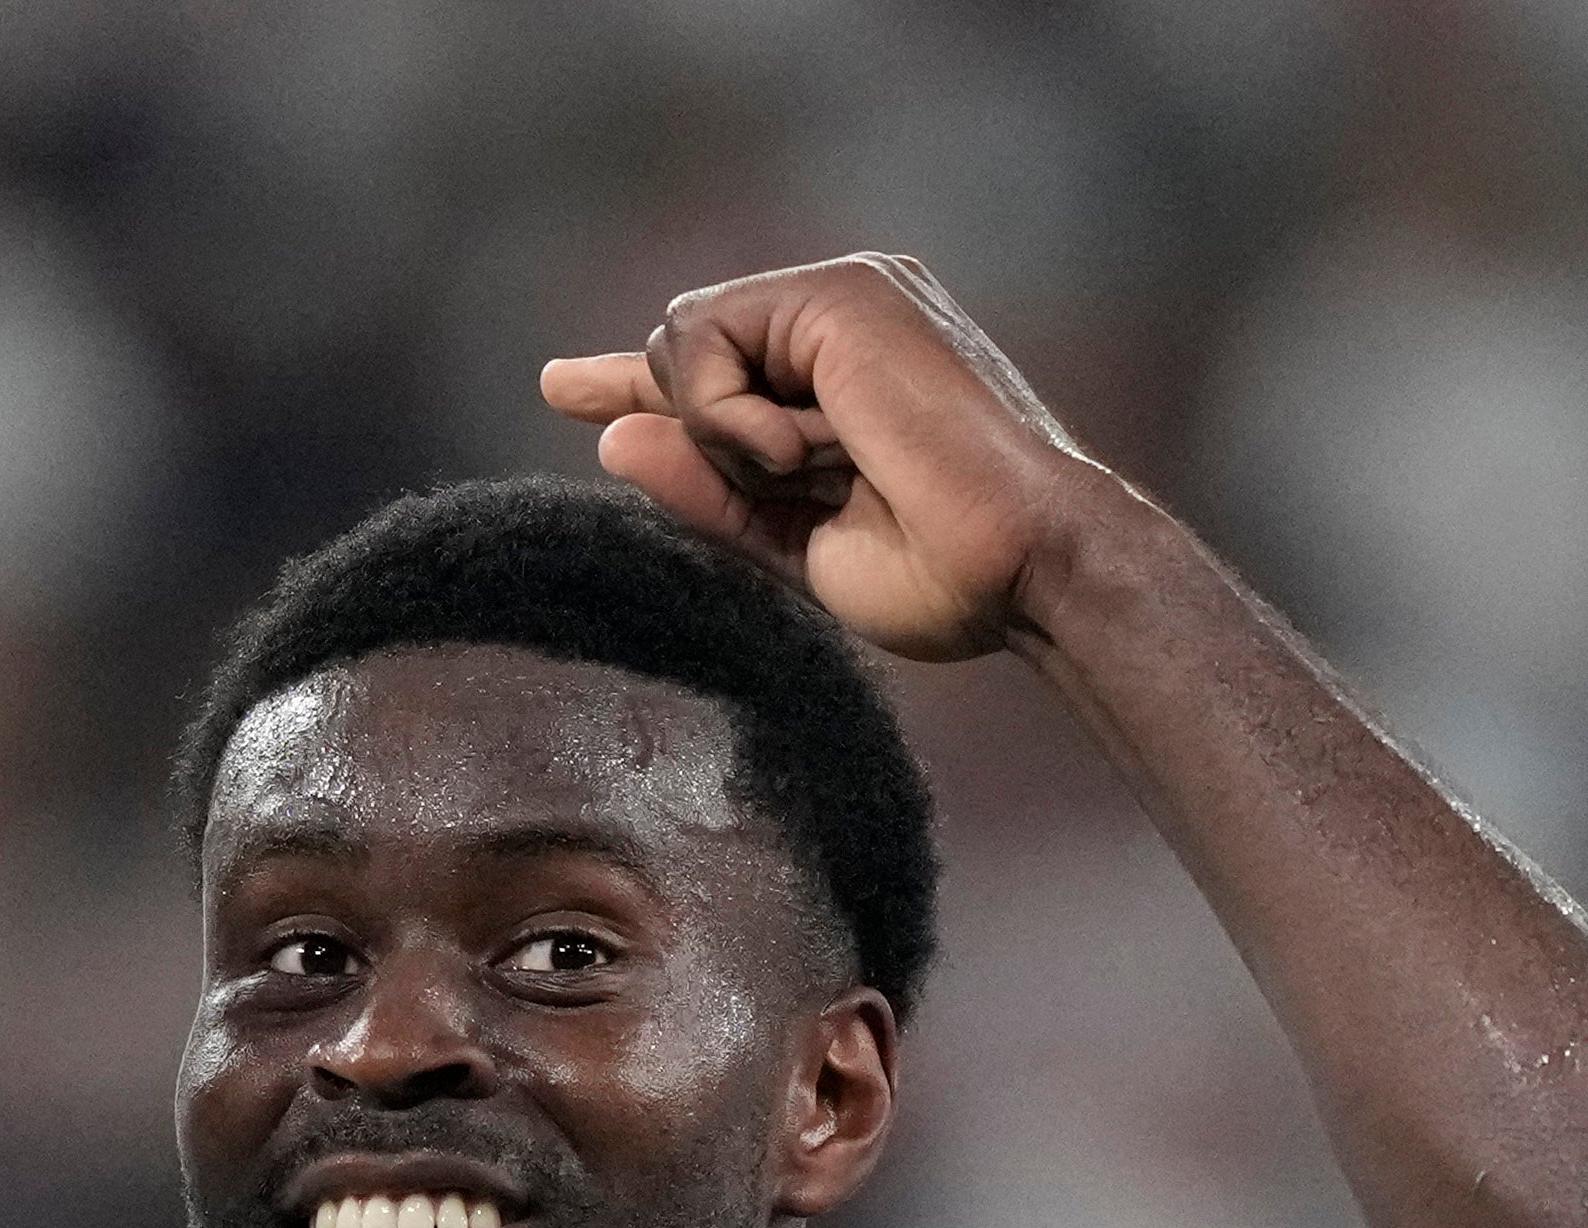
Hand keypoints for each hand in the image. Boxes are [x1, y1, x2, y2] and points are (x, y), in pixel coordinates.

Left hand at [538, 256, 1116, 661]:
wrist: (1021, 568)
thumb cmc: (939, 574)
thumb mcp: (794, 542)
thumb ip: (709, 491)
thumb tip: (615, 441)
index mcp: (842, 374)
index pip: (710, 368)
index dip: (638, 385)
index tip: (566, 390)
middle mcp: (841, 320)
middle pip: (684, 354)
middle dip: (703, 439)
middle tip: (795, 485)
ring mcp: (843, 297)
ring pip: (681, 340)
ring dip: (720, 434)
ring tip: (811, 470)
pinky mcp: (841, 293)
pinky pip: (702, 339)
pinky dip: (727, 416)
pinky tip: (803, 450)